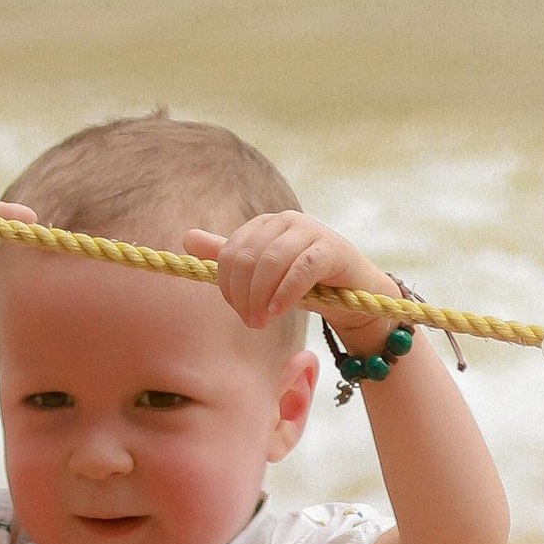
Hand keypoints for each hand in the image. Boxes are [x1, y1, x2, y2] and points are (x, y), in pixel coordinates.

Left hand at [187, 211, 396, 331]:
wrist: (357, 298)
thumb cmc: (308, 286)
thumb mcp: (264, 275)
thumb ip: (229, 256)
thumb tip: (186, 237)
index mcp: (266, 223)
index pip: (231, 253)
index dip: (228, 286)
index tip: (238, 312)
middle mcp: (287, 220)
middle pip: (248, 258)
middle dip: (243, 295)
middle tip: (251, 323)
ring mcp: (311, 231)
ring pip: (272, 262)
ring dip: (262, 297)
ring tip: (263, 321)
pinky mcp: (332, 249)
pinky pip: (302, 268)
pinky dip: (286, 292)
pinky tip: (279, 311)